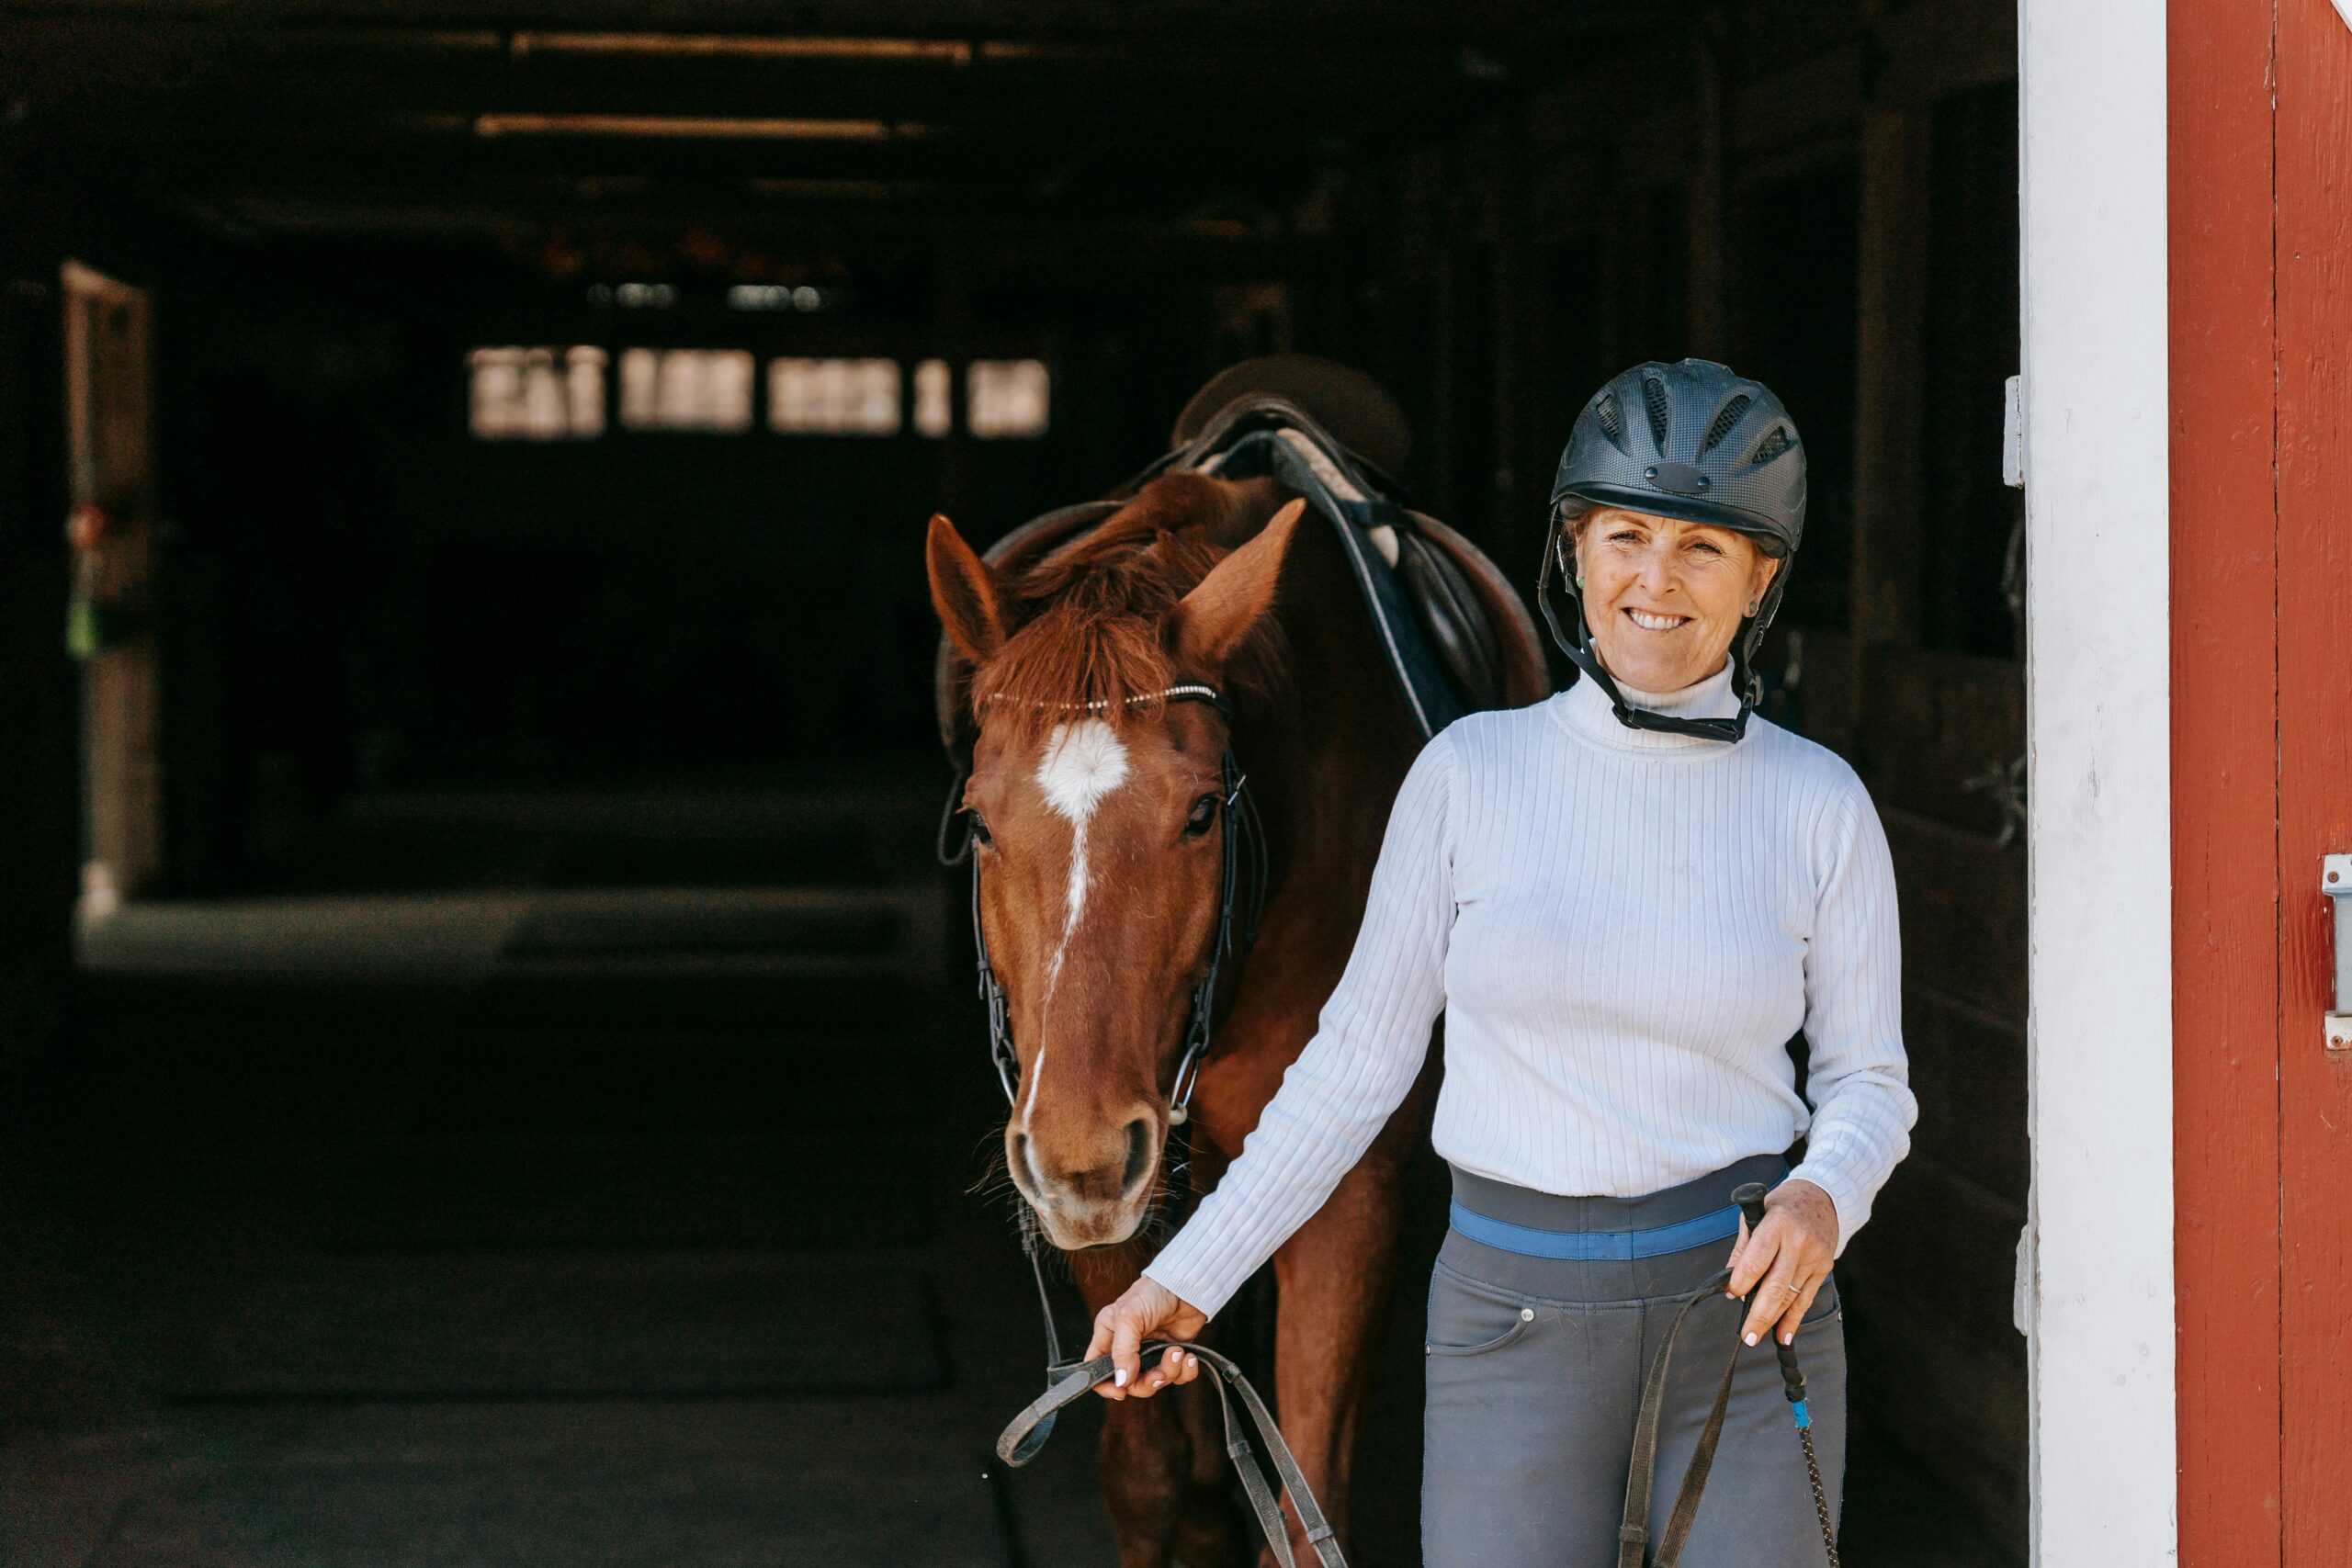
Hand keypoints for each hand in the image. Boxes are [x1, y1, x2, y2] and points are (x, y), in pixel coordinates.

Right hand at [1082, 1275, 1208, 1400]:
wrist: (1187, 1286)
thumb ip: (1122, 1352)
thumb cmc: (1152, 1293)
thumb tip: (1121, 1381)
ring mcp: (1151, 1353)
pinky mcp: (1172, 1355)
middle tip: (1159, 1373)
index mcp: (1109, 1336)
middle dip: (1146, 1382)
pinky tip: (1188, 1357)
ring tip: (1176, 1352)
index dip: (1105, 1385)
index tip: (1121, 1390)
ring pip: (1155, 1382)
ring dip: (1169, 1372)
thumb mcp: (1129, 1318)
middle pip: (1129, 1383)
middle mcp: (1128, 1348)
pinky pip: (1178, 1377)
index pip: (1096, 1369)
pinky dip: (1185, 1371)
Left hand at [1727, 1178, 1838, 1346]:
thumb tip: (1730, 1280)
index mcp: (1777, 1224)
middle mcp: (1798, 1242)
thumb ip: (1743, 1247)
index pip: (1757, 1260)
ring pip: (1791, 1295)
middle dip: (1759, 1313)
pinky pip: (1806, 1298)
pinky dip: (1794, 1319)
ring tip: (1757, 1335)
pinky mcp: (1824, 1267)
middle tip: (1746, 1334)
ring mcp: (1814, 1256)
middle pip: (1776, 1285)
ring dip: (1773, 1319)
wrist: (1823, 1196)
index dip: (1742, 1281)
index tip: (1731, 1294)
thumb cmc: (1783, 1204)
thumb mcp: (1756, 1214)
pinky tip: (1784, 1334)